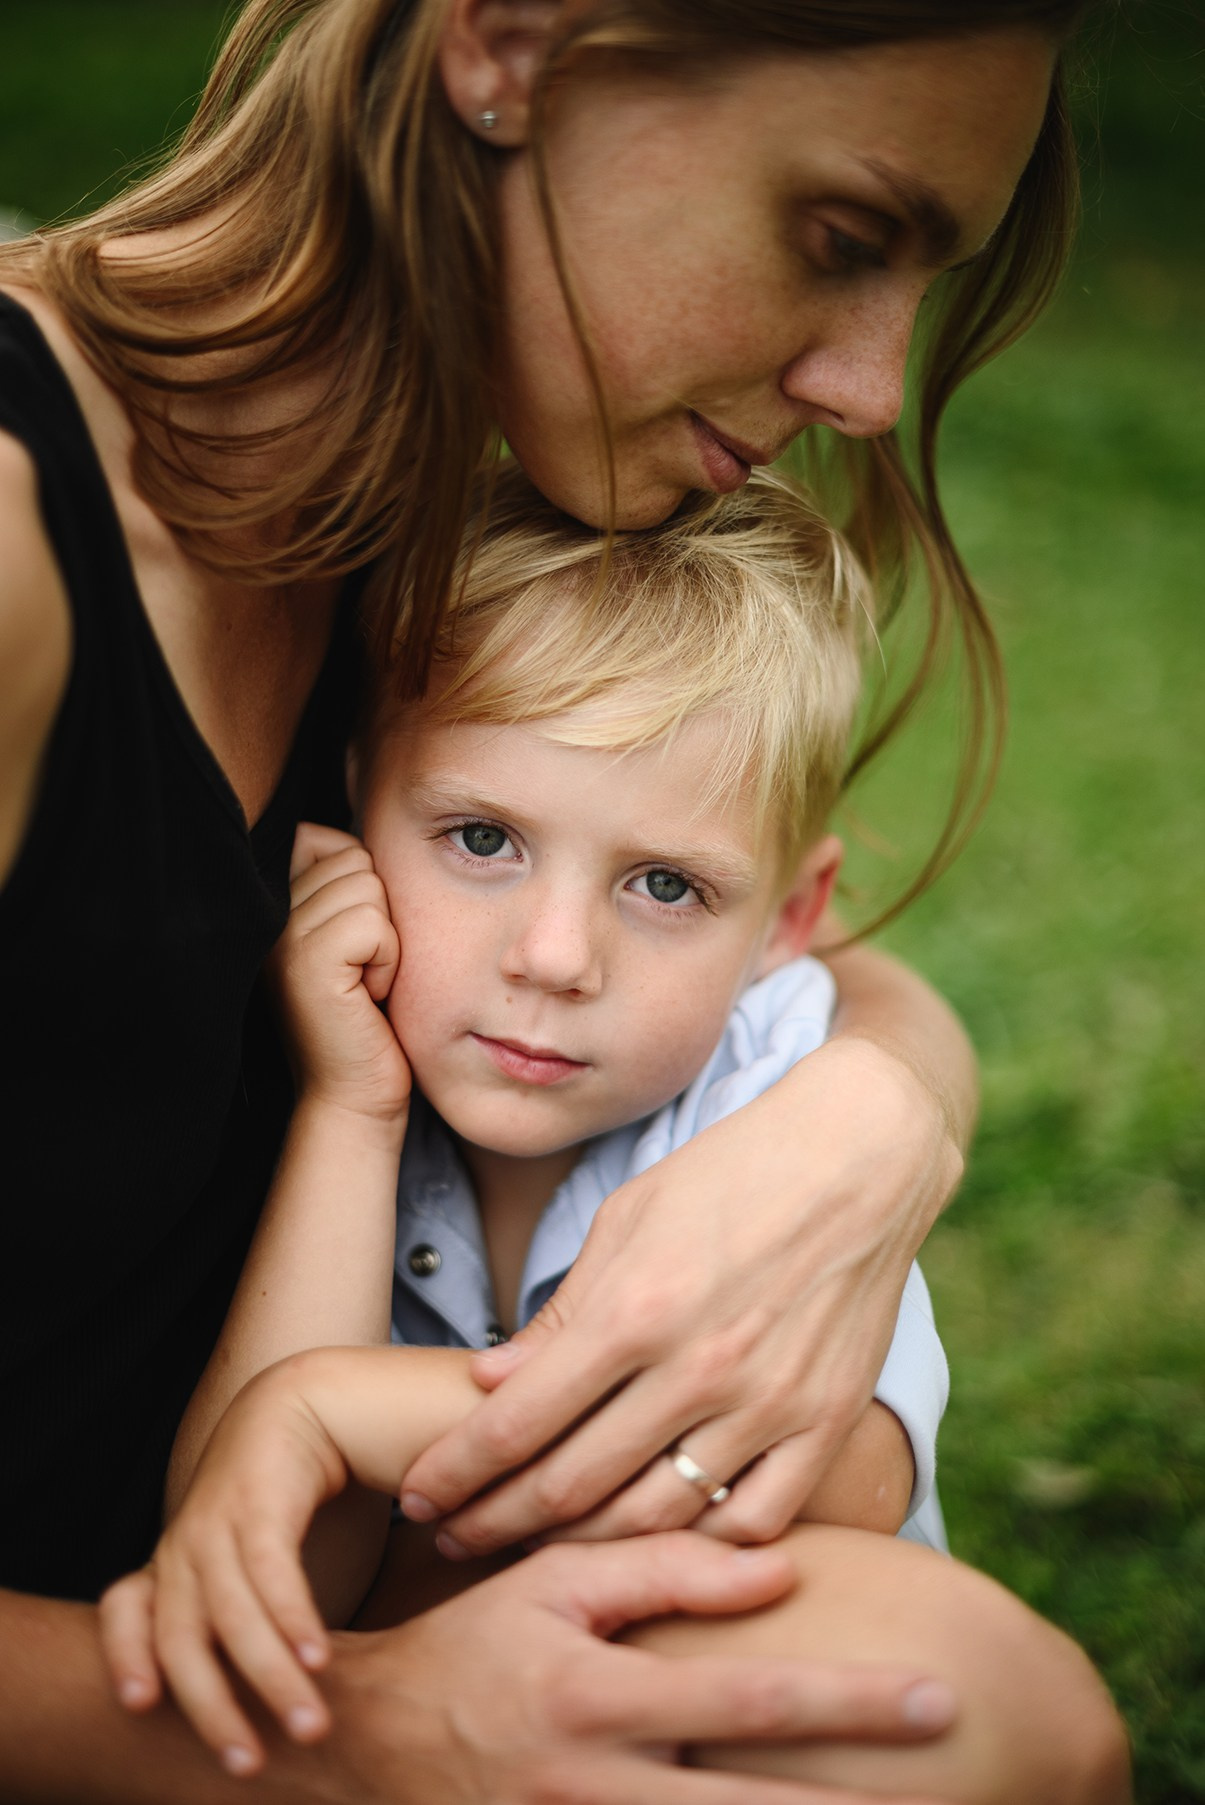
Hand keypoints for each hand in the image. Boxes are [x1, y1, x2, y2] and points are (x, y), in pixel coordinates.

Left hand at [99, 1364, 345, 1773]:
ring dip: (271, 1680)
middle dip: (213, 1709)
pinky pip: (270, 1576)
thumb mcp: (248, 1548)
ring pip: (230, 1618)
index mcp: (175, 1553)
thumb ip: (238, 1602)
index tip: (138, 1706)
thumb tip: (254, 1677)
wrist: (314, 1397)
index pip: (124, 1608)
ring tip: (311, 1726)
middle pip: (179, 1640)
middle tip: (249, 1764)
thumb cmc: (285, 1487)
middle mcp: (186, 1541)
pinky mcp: (261, 1500)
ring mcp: (219, 1519)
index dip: (125, 1655)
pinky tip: (318, 1660)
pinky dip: (292, 1623)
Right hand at [270, 822, 409, 1125]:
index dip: (359, 884)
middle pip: (354, 859)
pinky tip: (368, 995)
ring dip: (386, 939)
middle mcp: (264, 915)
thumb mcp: (349, 938)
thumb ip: (343, 885)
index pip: (325, 838)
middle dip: (377, 913)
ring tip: (362, 982)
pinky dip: (388, 959)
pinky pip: (374, 923)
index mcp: (268, 902)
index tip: (350, 944)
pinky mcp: (306, 965)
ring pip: (368, 887)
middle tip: (359, 969)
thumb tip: (365, 834)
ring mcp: (280, 938)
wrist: (354, 1094)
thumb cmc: (364, 1015)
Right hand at [309, 1536, 955, 1804]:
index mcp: (594, 1697)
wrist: (363, 1752)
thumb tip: (779, 1569)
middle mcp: (592, 1787)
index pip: (747, 1701)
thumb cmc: (472, 1646)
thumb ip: (662, 1570)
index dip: (848, 1704)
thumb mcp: (550, 1583)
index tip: (940, 1699)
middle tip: (956, 1797)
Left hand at [399, 1038, 960, 1551]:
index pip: (516, 1423)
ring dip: (581, 1545)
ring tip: (537, 1547)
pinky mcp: (825, 1422)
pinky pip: (752, 1522)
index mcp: (633, 1309)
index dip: (456, 1473)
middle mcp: (696, 1369)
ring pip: (653, 1519)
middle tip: (453, 1538)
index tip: (420, 1496)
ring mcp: (767, 1403)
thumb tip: (491, 1382)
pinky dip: (699, 1544)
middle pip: (572, 1487)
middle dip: (495, 1523)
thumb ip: (562, 1313)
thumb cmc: (731, 1173)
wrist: (860, 1152)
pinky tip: (657, 1538)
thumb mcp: (627, 1219)